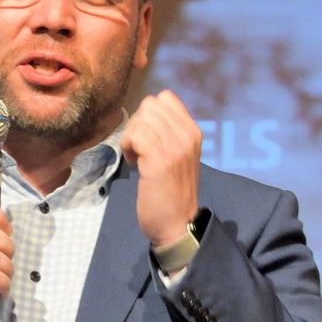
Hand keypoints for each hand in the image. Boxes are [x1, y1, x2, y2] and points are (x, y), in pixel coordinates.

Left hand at [123, 89, 202, 247]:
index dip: (149, 114)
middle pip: (150, 106)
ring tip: (138, 158)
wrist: (177, 223)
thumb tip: (147, 113)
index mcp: (193, 131)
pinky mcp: (159, 161)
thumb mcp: (179, 155)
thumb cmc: (173, 191)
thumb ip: (169, 132)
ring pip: (141, 119)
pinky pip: (136, 136)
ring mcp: (175, 147)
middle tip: (141, 149)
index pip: (165, 98)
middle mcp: (187, 135)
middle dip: (138, 124)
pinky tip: (134, 164)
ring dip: (131, 138)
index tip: (150, 137)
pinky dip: (128, 148)